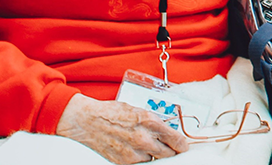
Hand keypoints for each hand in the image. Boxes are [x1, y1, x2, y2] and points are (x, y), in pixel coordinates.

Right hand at [56, 94, 188, 162]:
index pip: (176, 140)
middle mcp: (144, 139)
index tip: (183, 146)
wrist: (87, 121)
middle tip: (168, 147)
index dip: (182, 145)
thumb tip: (167, 130)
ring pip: (154, 159)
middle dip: (170, 151)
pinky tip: (133, 148)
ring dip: (153, 154)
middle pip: (168, 153)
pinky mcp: (123, 161)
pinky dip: (140, 157)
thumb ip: (154, 122)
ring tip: (144, 144)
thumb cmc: (111, 113)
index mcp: (150, 122)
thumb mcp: (139, 111)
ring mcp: (133, 152)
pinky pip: (140, 163)